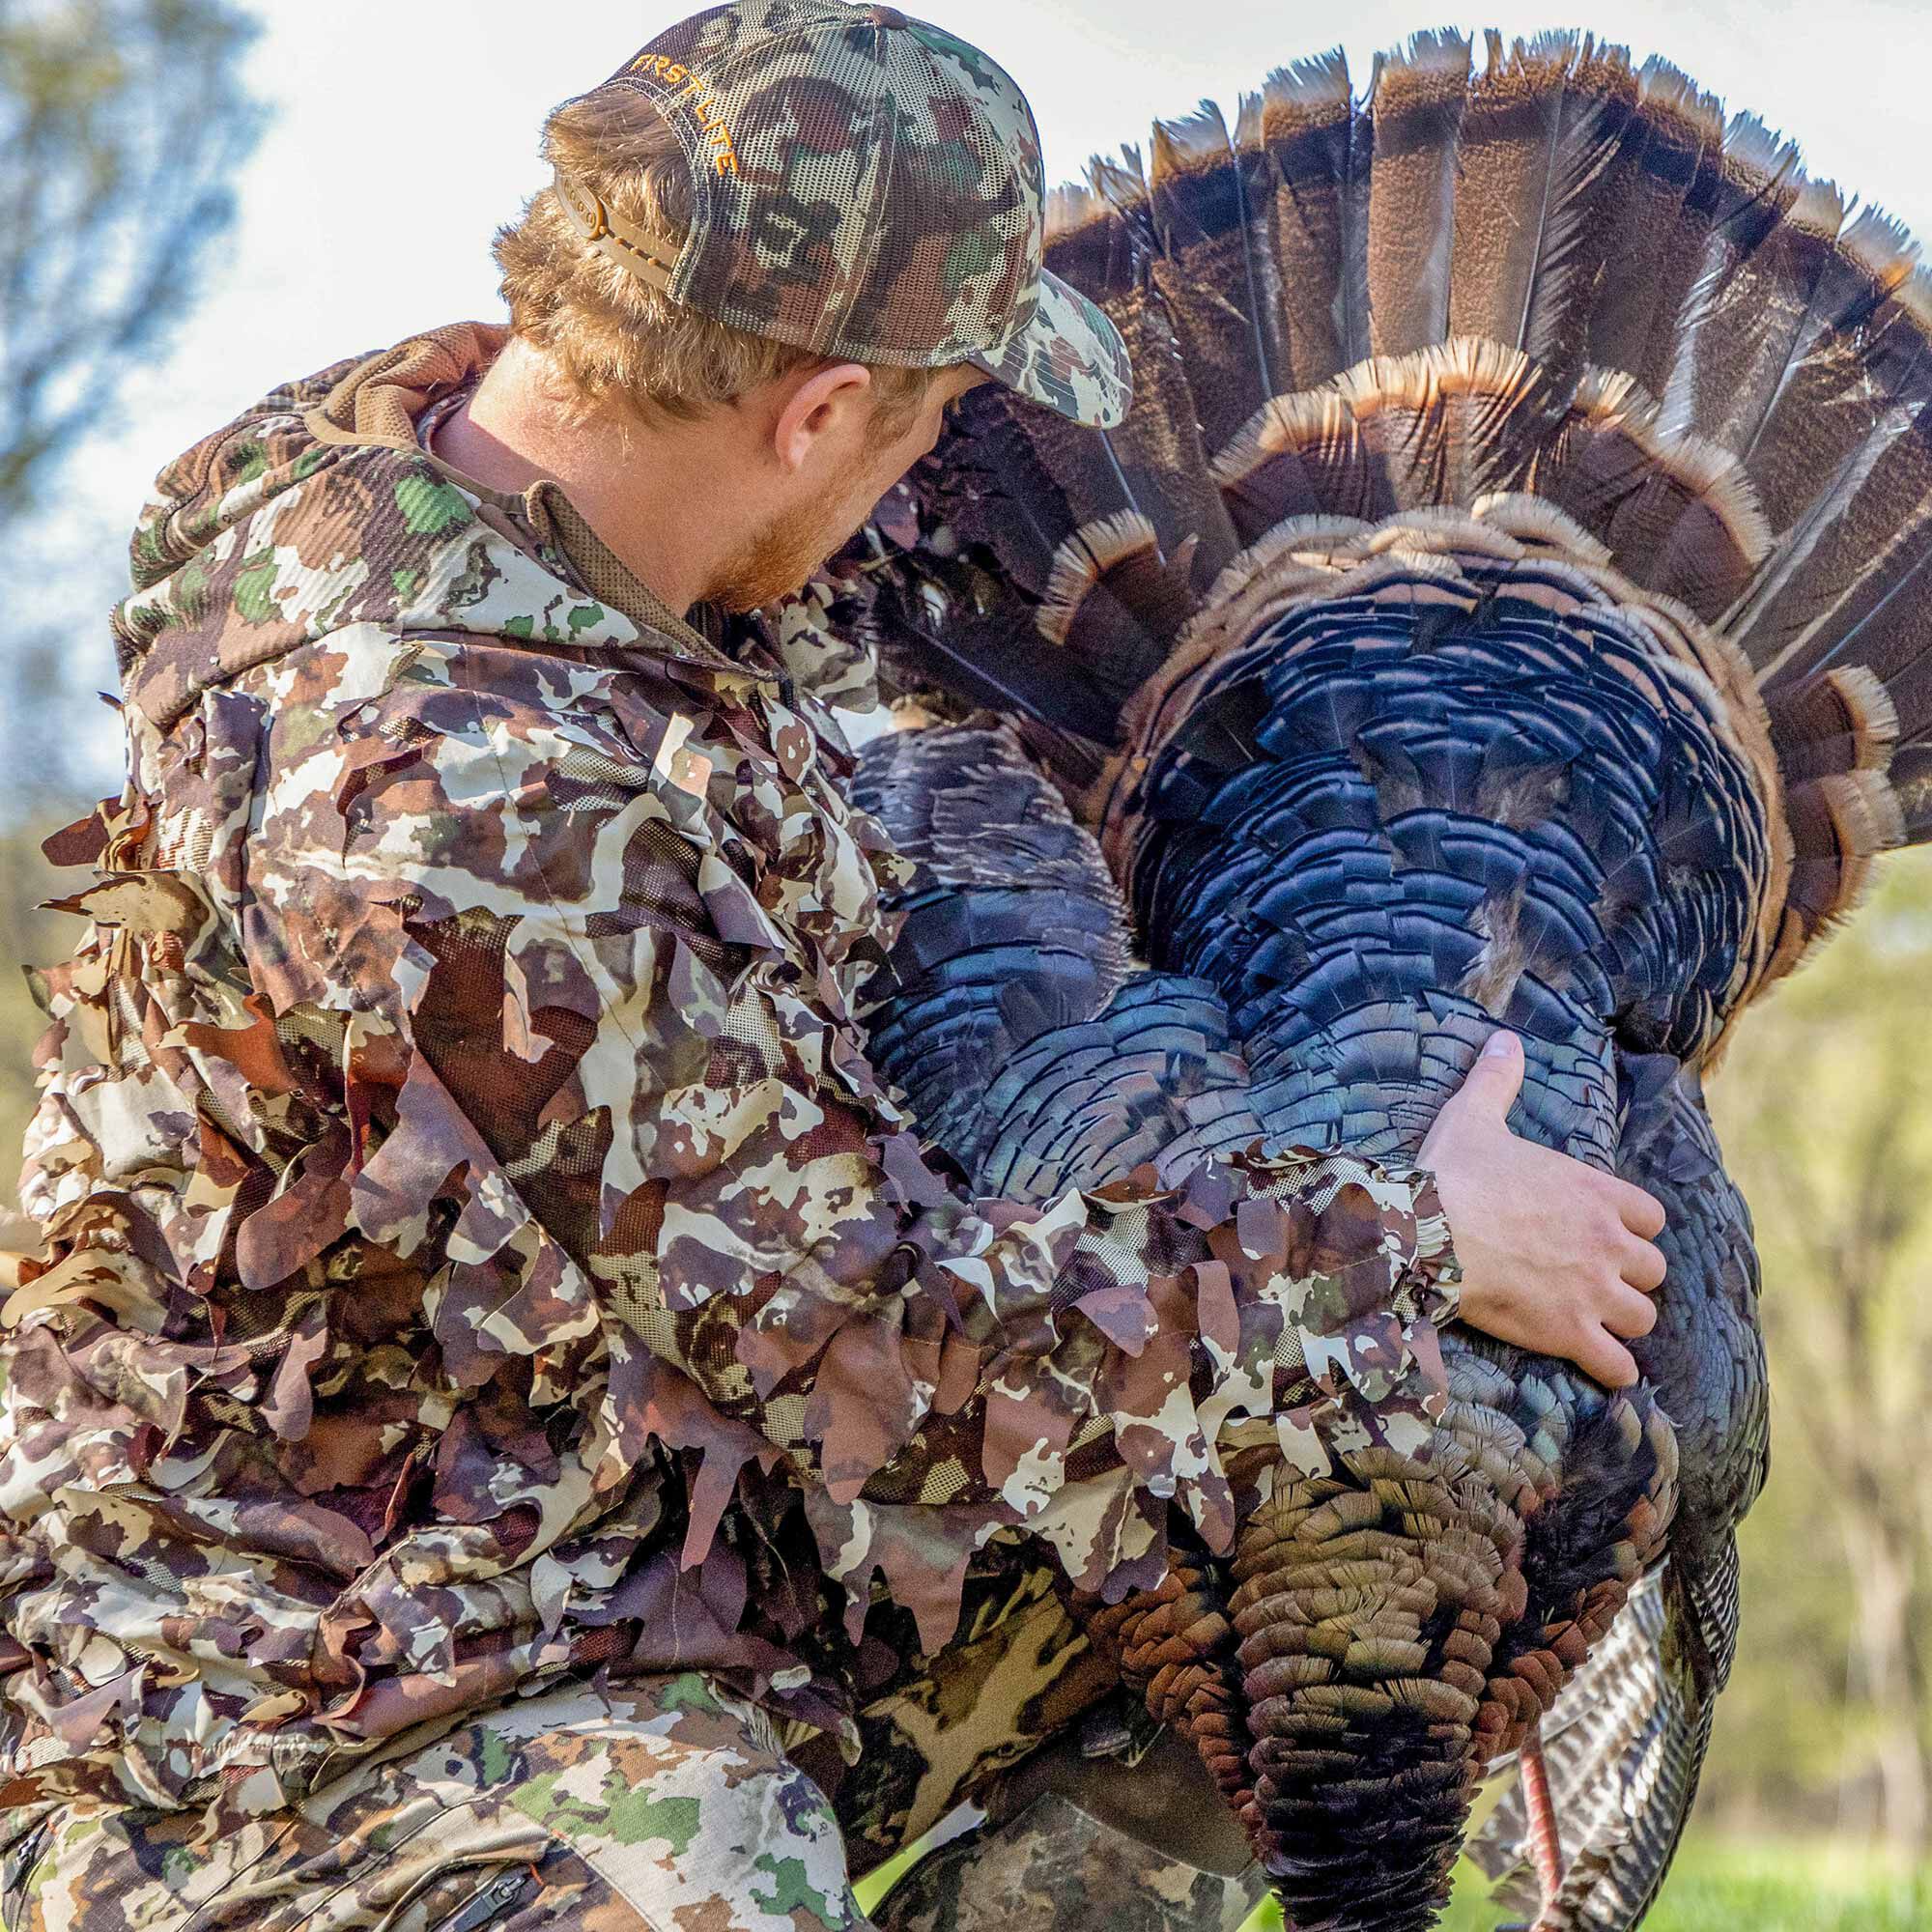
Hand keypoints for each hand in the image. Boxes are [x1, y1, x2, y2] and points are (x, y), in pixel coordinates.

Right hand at [1417, 1030, 1665, 1386]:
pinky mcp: (1571, 1333)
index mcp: (1594, 1192)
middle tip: (1597, 1280)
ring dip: (1623, 1322)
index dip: (1631, 1227)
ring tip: (1597, 1323)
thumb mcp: (1475, 1116)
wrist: (1427, 1236)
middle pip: (1653, 1270)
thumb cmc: (1451, 1176)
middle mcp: (1607, 1243)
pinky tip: (1598, 1367)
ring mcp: (1593, 1291)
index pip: (1650, 1217)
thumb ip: (1498, 1079)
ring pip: (1642, 1317)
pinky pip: (1617, 1365)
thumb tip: (1504, 1037)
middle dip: (1630, 1277)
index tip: (1606, 1232)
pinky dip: (1612, 1369)